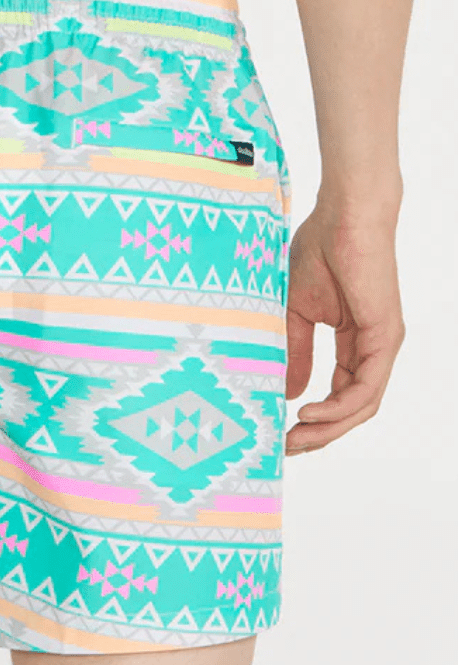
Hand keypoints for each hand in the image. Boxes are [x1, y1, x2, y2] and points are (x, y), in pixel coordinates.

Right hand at [285, 202, 403, 453]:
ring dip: (328, 429)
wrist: (343, 215)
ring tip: (294, 438)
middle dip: (319, 434)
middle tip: (285, 448)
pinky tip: (310, 413)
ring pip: (361, 406)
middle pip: (352, 409)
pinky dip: (338, 407)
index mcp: (356, 342)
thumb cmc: (319, 250)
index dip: (313, 420)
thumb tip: (289, 394)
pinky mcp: (384, 337)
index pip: (340, 394)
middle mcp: (373, 349)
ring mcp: (382, 344)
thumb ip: (295, 353)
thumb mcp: (295, 313)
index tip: (279, 432)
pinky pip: (365, 387)